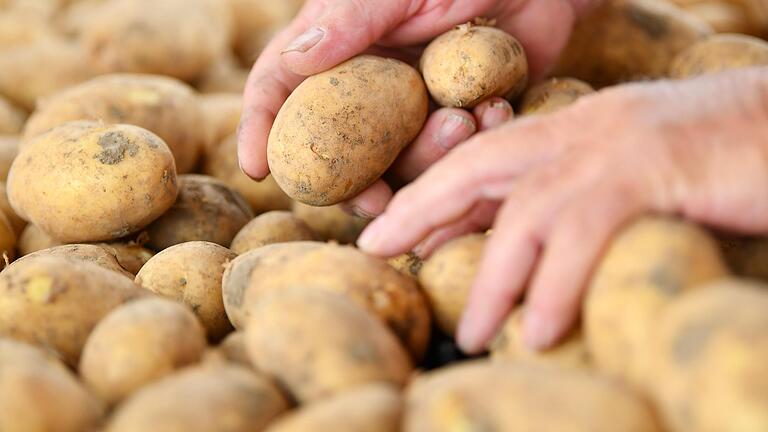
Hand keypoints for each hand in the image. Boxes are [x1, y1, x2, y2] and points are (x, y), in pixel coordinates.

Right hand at [238, 0, 596, 216]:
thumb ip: (351, 21)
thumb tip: (295, 59)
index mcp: (339, 46)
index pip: (280, 87)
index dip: (260, 127)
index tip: (254, 166)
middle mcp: (368, 83)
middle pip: (335, 147)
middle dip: (353, 181)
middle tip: (375, 200)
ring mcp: (412, 107)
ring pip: (396, 162)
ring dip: (427, 155)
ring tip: (465, 119)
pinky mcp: (456, 121)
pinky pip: (448, 157)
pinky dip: (469, 145)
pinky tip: (493, 112)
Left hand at [357, 67, 767, 352]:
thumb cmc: (720, 157)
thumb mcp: (634, 173)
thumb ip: (578, 199)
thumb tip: (531, 249)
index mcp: (577, 127)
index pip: (485, 156)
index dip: (434, 193)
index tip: (395, 229)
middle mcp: (585, 128)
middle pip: (480, 166)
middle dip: (424, 209)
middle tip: (382, 252)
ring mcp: (616, 145)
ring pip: (526, 212)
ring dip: (493, 277)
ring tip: (473, 332)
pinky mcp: (653, 170)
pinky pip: (585, 233)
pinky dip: (558, 286)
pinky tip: (543, 330)